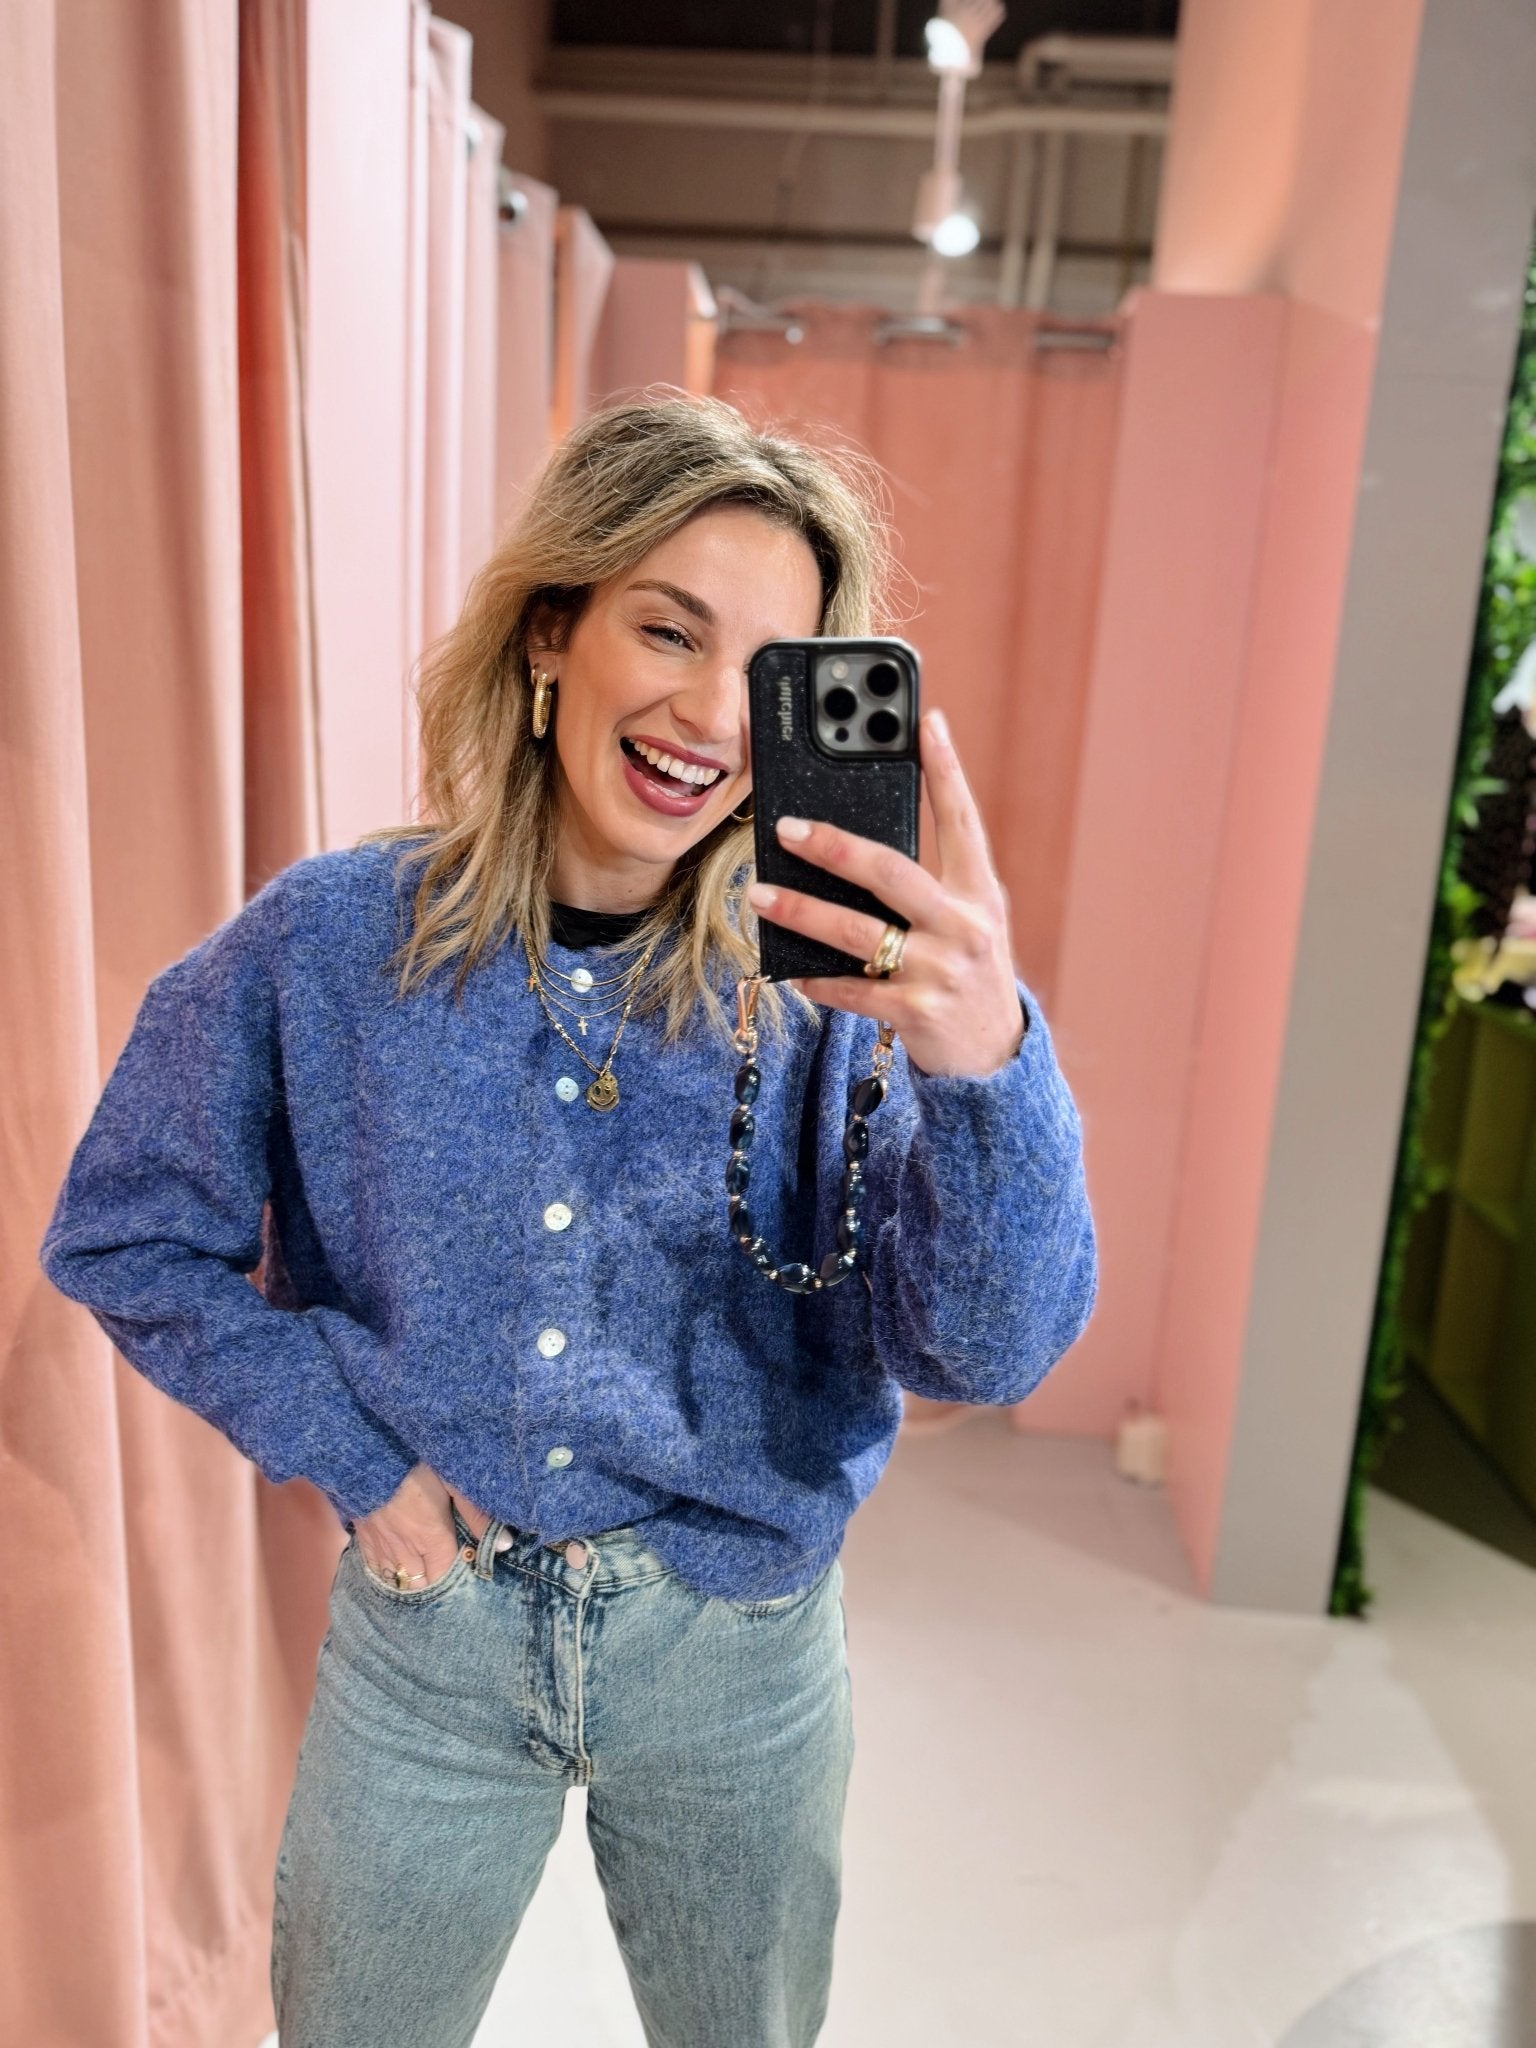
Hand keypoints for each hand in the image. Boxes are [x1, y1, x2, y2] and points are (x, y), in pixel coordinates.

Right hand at [353, 1462, 492, 1587]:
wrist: (368, 1451)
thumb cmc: (416, 1462)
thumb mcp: (453, 1481)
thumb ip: (478, 1514)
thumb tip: (505, 1544)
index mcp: (432, 1537)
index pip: (445, 1577)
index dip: (456, 1582)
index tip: (465, 1575)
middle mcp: (406, 1549)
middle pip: (419, 1586)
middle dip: (433, 1588)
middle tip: (445, 1580)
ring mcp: (381, 1546)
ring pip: (396, 1582)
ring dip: (409, 1584)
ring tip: (421, 1580)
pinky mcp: (362, 1537)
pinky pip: (374, 1569)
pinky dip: (386, 1575)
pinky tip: (394, 1573)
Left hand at [744, 708, 1024, 1077]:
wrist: (994, 1053)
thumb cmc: (966, 969)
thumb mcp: (967, 919)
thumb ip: (928, 883)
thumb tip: (850, 845)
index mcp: (978, 892)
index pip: (962, 819)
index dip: (946, 769)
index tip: (926, 720)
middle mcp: (964, 925)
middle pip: (891, 872)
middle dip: (834, 847)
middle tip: (786, 829)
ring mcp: (941, 970)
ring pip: (857, 932)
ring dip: (803, 912)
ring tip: (762, 896)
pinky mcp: (916, 1011)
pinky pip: (852, 988)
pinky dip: (817, 979)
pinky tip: (789, 969)